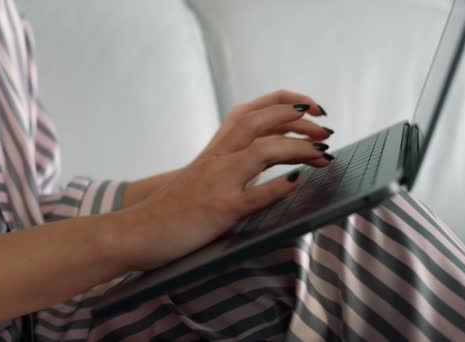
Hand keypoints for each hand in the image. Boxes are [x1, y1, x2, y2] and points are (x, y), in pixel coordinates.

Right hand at [118, 91, 331, 269]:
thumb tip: (274, 160)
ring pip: (261, 152)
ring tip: (323, 153)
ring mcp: (217, 182)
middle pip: (260, 121)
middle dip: (298, 119)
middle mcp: (217, 158)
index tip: (311, 106)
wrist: (137, 231)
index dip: (285, 102)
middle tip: (326, 128)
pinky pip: (251, 196)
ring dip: (297, 147)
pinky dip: (276, 187)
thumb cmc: (174, 208)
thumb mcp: (205, 176)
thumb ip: (234, 163)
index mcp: (215, 149)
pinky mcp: (218, 210)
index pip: (252, 110)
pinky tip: (297, 182)